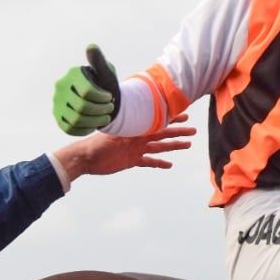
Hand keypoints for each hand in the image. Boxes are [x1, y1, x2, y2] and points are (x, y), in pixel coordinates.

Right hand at [52, 44, 119, 135]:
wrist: (102, 101)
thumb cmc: (105, 84)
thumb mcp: (106, 72)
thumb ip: (99, 61)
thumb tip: (91, 46)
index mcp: (72, 74)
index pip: (87, 91)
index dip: (102, 98)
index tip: (110, 97)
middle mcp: (60, 88)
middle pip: (82, 107)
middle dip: (101, 110)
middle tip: (110, 108)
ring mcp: (57, 103)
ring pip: (76, 120)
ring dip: (96, 121)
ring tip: (106, 117)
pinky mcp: (57, 117)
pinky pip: (69, 129)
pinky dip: (85, 129)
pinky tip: (94, 124)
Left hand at [53, 115, 195, 181]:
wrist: (85, 158)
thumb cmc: (97, 142)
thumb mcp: (114, 131)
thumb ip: (128, 125)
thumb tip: (138, 115)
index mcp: (137, 129)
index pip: (158, 123)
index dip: (172, 120)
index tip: (185, 116)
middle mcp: (139, 137)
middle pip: (163, 134)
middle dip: (178, 132)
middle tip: (193, 131)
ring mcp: (137, 149)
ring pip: (160, 147)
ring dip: (173, 146)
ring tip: (187, 145)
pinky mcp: (132, 160)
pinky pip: (149, 161)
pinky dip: (159, 163)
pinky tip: (169, 165)